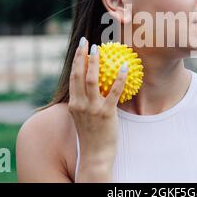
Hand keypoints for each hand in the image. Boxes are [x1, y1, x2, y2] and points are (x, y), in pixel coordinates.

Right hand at [68, 37, 127, 171]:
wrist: (95, 155)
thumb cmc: (91, 135)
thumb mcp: (82, 117)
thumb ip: (83, 102)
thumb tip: (90, 86)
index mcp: (73, 104)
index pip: (73, 77)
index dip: (76, 60)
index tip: (80, 48)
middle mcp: (80, 104)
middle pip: (79, 75)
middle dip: (81, 56)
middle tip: (86, 42)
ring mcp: (92, 108)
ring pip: (92, 80)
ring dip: (95, 62)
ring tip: (100, 49)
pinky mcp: (106, 113)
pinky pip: (113, 91)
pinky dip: (119, 78)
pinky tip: (124, 66)